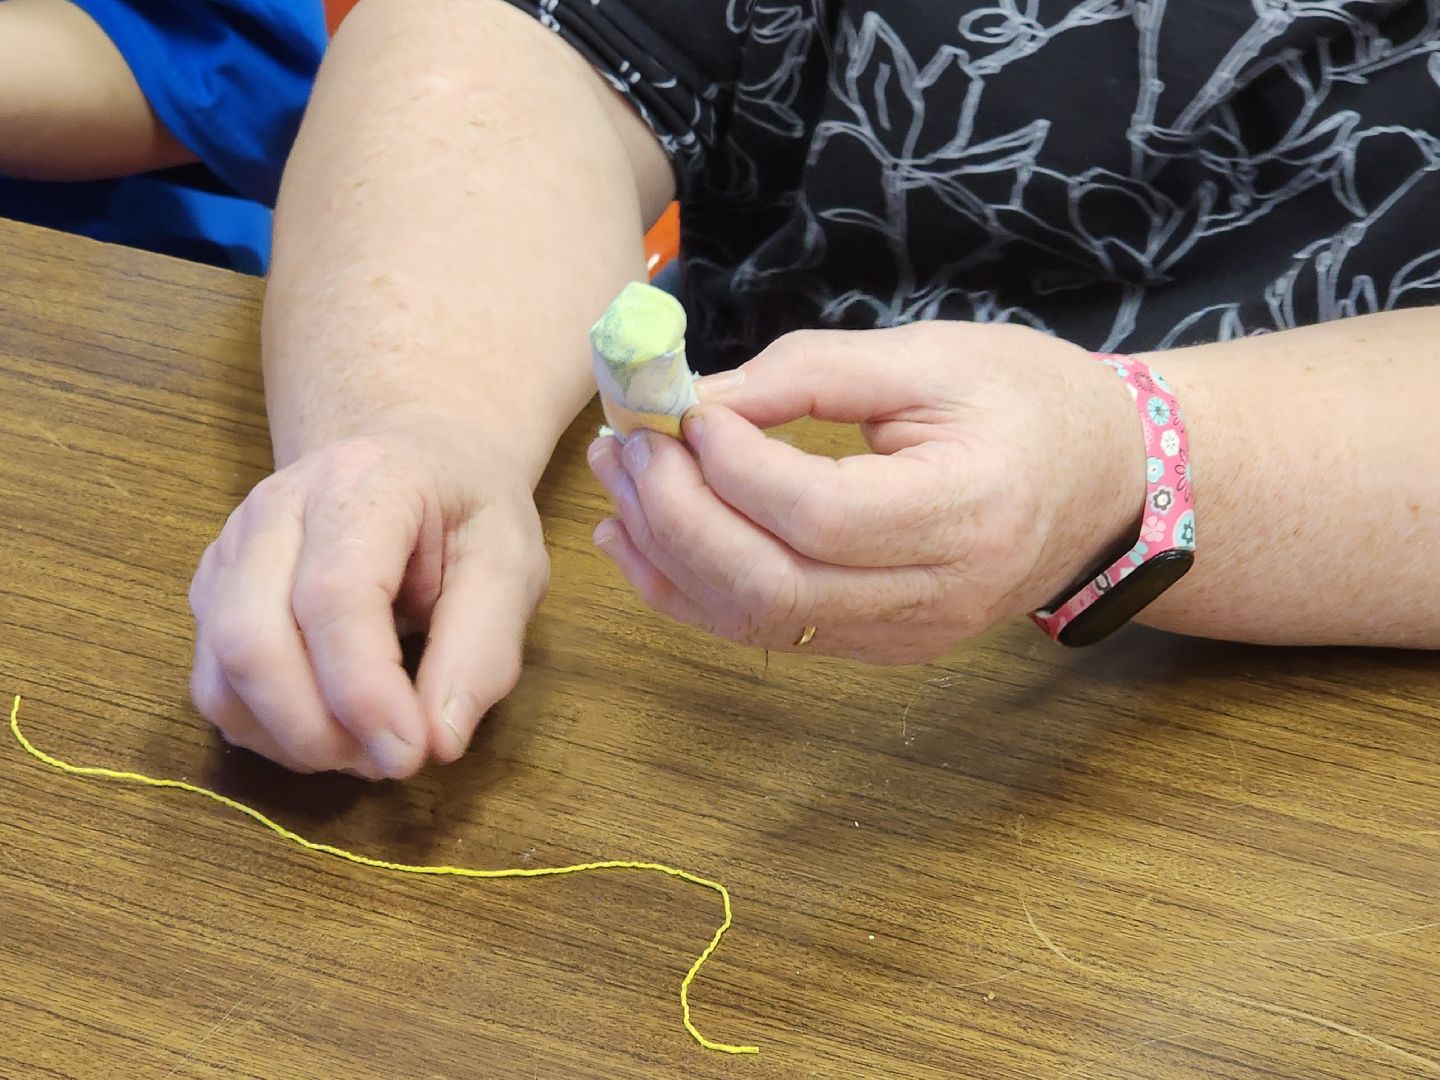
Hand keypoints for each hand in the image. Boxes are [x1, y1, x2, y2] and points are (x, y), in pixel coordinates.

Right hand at [188, 422, 548, 778]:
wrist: (414, 462)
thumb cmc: (465, 511)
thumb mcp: (510, 563)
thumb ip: (482, 650)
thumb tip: (439, 743)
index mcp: (359, 484)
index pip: (334, 595)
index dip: (365, 691)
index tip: (412, 754)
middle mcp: (274, 510)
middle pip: (251, 638)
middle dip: (318, 729)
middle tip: (391, 761)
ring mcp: (230, 552)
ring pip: (221, 671)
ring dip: (292, 739)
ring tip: (368, 750)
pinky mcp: (213, 595)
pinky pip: (214, 686)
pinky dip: (267, 733)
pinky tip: (330, 732)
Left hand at [586, 322, 1144, 662]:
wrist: (1103, 484)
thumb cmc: (1028, 401)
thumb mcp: (930, 356)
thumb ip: (811, 373)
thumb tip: (701, 399)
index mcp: (970, 510)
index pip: (821, 512)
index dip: (735, 463)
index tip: (690, 405)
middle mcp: (938, 595)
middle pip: (774, 586)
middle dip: (679, 514)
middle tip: (630, 445)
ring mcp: (906, 635)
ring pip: (757, 621)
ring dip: (669, 553)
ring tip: (621, 480)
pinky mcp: (877, 645)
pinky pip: (766, 632)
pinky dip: (689, 591)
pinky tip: (638, 540)